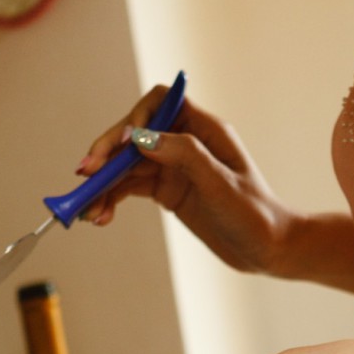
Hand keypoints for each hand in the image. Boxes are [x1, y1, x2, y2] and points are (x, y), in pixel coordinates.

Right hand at [79, 85, 295, 275]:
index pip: (159, 102)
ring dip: (104, 183)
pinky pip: (130, 187)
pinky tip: (102, 216)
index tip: (120, 147)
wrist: (269, 250)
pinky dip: (112, 198)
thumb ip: (184, 156)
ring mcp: (174, 167)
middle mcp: (186, 142)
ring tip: (88, 211)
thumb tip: (140, 137)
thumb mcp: (221, 185)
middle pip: (134, 135)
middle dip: (107, 154)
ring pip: (127, 164)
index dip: (135, 119)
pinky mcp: (167, 190)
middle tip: (84, 176)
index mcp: (204, 129)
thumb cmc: (255, 215)